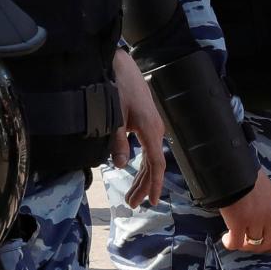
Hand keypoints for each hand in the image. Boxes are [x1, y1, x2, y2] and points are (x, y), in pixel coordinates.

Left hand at [109, 49, 166, 207]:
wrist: (122, 65)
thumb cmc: (119, 87)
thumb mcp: (114, 116)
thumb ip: (117, 141)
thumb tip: (118, 165)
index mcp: (150, 130)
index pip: (156, 164)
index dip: (154, 184)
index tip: (152, 201)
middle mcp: (156, 130)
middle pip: (153, 165)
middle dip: (144, 186)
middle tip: (131, 204)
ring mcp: (152, 127)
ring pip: (150, 159)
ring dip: (142, 177)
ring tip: (131, 195)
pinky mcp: (146, 124)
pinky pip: (148, 150)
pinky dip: (142, 164)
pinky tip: (135, 174)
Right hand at [219, 172, 270, 253]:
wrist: (234, 170)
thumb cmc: (249, 178)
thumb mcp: (268, 192)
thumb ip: (270, 208)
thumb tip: (264, 222)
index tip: (265, 247)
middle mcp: (270, 217)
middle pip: (268, 244)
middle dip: (257, 247)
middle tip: (246, 243)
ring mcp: (255, 221)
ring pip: (252, 245)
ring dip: (243, 245)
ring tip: (235, 238)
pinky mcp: (238, 222)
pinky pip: (236, 242)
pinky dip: (230, 243)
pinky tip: (226, 238)